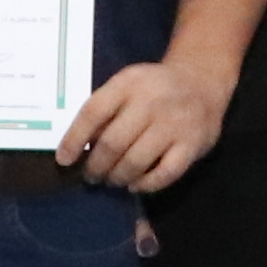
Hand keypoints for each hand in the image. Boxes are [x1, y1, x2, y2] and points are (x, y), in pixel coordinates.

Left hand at [62, 52, 232, 193]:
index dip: (74, 139)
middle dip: (96, 166)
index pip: (93, 112)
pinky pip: (164, 174)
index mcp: (129, 83)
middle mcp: (151, 101)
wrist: (201, 81)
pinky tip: (137, 184)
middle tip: (92, 176)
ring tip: (113, 180)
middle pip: (113, 143)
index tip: (64, 160)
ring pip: (135, 161)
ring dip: (118, 177)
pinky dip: (146, 185)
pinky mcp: (193, 144)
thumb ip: (105, 110)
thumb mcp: (127, 85)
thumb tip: (79, 147)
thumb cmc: (154, 88)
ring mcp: (174, 124)